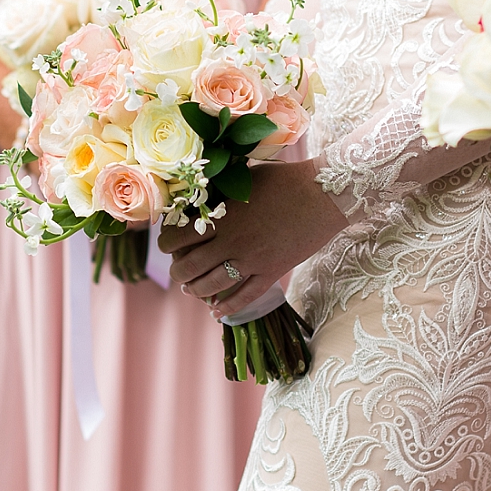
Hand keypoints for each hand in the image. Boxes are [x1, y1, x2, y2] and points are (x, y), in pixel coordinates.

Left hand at [159, 158, 346, 318]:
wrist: (324, 195)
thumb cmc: (285, 179)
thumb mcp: (245, 178)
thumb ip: (222, 192)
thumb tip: (200, 196)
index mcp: (223, 217)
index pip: (180, 238)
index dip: (167, 244)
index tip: (166, 244)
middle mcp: (233, 243)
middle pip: (191, 267)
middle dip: (178, 272)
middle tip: (177, 271)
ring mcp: (253, 261)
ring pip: (213, 286)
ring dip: (196, 290)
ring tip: (191, 289)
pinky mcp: (272, 273)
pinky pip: (245, 297)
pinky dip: (228, 307)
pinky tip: (217, 311)